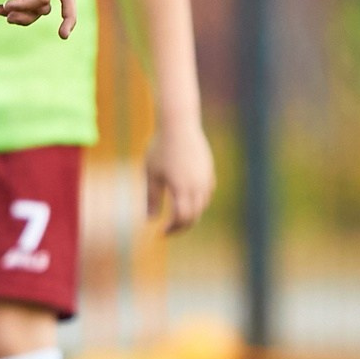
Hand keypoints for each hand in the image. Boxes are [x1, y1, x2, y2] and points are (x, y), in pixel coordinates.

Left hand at [144, 120, 215, 234]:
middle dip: (181, 226)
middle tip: (167, 230)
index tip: (160, 233)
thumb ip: (151, 198)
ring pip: (202, 206)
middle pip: (194, 216)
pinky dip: (197, 202)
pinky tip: (186, 200)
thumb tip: (149, 221)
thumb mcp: (151, 174)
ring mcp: (206, 178)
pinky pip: (206, 194)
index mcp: (182, 189)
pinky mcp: (210, 171)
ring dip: (190, 215)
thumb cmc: (160, 148)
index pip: (181, 218)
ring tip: (175, 217)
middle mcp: (198, 186)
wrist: (179, 125)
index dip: (172, 229)